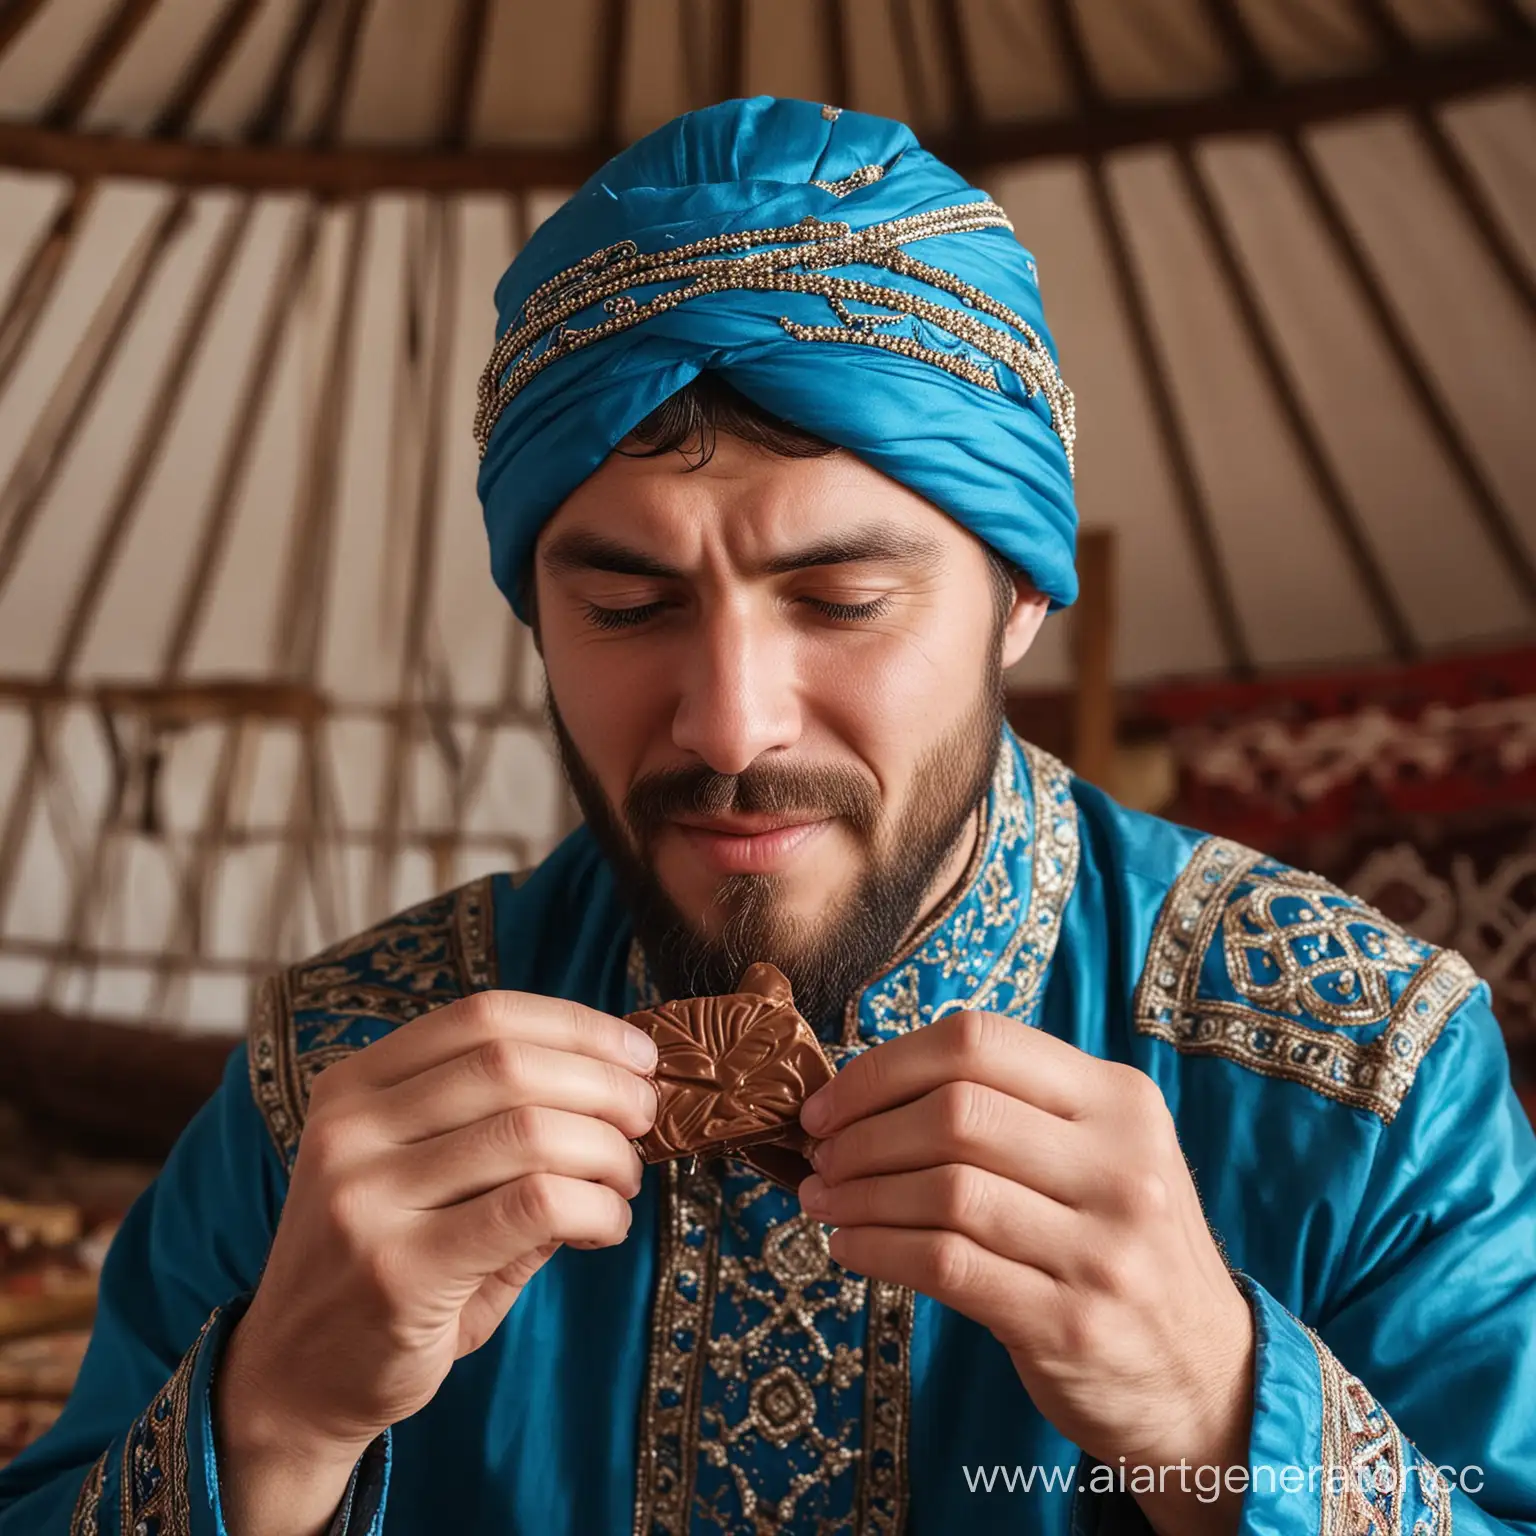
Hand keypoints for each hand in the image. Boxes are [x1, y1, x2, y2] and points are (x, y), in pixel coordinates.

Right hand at [218, 991, 657, 1460]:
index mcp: (354, 1087)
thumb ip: (503, 1125)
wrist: (294, 1382)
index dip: (576, 1026)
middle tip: (646, 1119)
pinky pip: (534, 1205)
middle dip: (605, 1086)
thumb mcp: (424, 1177)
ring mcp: (365, 1199)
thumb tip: (624, 1086)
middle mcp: (350, 1130)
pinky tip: (604, 1228)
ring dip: (607, 1151)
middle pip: (511, 1064)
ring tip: (624, 1180)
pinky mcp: (398, 1271)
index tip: (637, 1055)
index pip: (483, 1015)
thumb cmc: (386, 1266)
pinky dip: (595, 1208)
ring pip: (529, 1131)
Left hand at [796, 1013, 1252, 1521]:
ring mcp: (1102, 1247)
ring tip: (822, 1201)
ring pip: (945, 1189)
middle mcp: (1119, 1164)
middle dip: (862, 1130)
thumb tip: (868, 1088)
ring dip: (859, 1193)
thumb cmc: (1122, 1247)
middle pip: (956, 1111)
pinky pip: (946, 1266)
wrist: (1209, 1378)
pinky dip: (877, 1250)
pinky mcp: (1070, 1323)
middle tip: (820, 1155)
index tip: (831, 1101)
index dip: (885, 1065)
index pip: (980, 1042)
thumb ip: (1014, 1110)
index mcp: (1119, 1100)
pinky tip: (847, 1247)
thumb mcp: (1101, 1155)